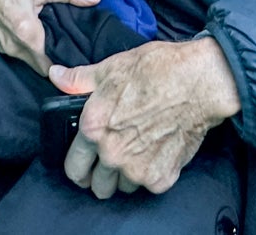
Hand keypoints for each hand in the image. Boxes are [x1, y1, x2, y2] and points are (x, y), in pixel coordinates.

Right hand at [0, 0, 99, 75]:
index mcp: (25, 33)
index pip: (50, 65)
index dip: (65, 63)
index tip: (78, 57)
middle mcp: (12, 45)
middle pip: (40, 65)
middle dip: (54, 59)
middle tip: (70, 47)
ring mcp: (2, 45)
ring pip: (28, 59)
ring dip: (41, 53)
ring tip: (56, 40)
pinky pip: (19, 52)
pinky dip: (29, 47)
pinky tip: (39, 34)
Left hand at [49, 37, 240, 198]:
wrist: (199, 82)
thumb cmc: (156, 70)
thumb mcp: (111, 68)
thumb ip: (79, 80)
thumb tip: (56, 76)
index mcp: (94, 128)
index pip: (73, 167)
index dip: (78, 165)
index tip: (86, 162)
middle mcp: (112, 154)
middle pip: (97, 186)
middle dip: (101, 177)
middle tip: (113, 160)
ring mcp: (137, 169)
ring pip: (123, 188)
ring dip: (126, 176)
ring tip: (138, 152)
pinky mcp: (162, 177)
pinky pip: (149, 186)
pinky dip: (152, 174)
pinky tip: (158, 152)